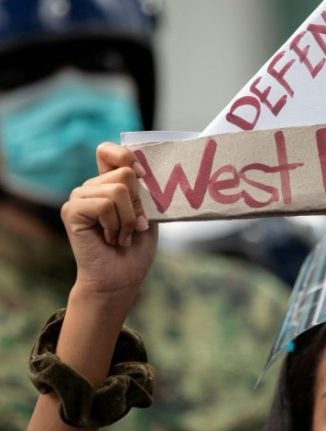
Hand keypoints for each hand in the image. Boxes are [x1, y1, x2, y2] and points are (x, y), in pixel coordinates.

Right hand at [61, 143, 156, 298]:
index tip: (144, 176)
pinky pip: (104, 205)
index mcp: (107, 184)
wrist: (121, 279)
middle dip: (138, 203)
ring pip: (117, 190)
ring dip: (129, 219)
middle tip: (134, 226)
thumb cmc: (136, 248)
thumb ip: (144, 190)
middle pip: (124, 173)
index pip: (108, 151)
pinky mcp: (71, 211)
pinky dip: (116, 224)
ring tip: (122, 236)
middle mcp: (90, 187)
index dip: (126, 156)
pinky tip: (110, 239)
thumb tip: (146, 168)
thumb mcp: (148, 214)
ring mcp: (79, 198)